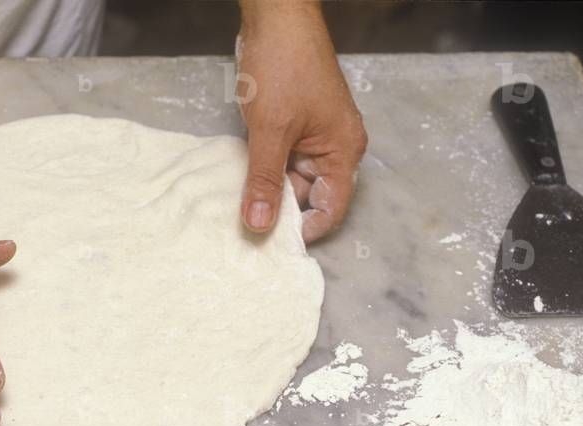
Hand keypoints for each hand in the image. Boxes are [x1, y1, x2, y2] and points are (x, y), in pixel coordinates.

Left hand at [236, 3, 366, 241]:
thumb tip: (259, 226)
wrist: (275, 16)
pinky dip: (262, 171)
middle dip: (281, 212)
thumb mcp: (271, 130)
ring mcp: (312, 136)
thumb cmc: (283, 66)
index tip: (272, 245)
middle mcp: (333, 147)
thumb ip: (264, 180)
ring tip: (238, 210)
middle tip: (247, 231)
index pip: (331, 208)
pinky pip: (279, 160)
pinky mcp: (292, 126)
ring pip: (290, 179)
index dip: (304, 230)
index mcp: (343, 151)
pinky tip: (239, 182)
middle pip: (309, 196)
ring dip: (267, 191)